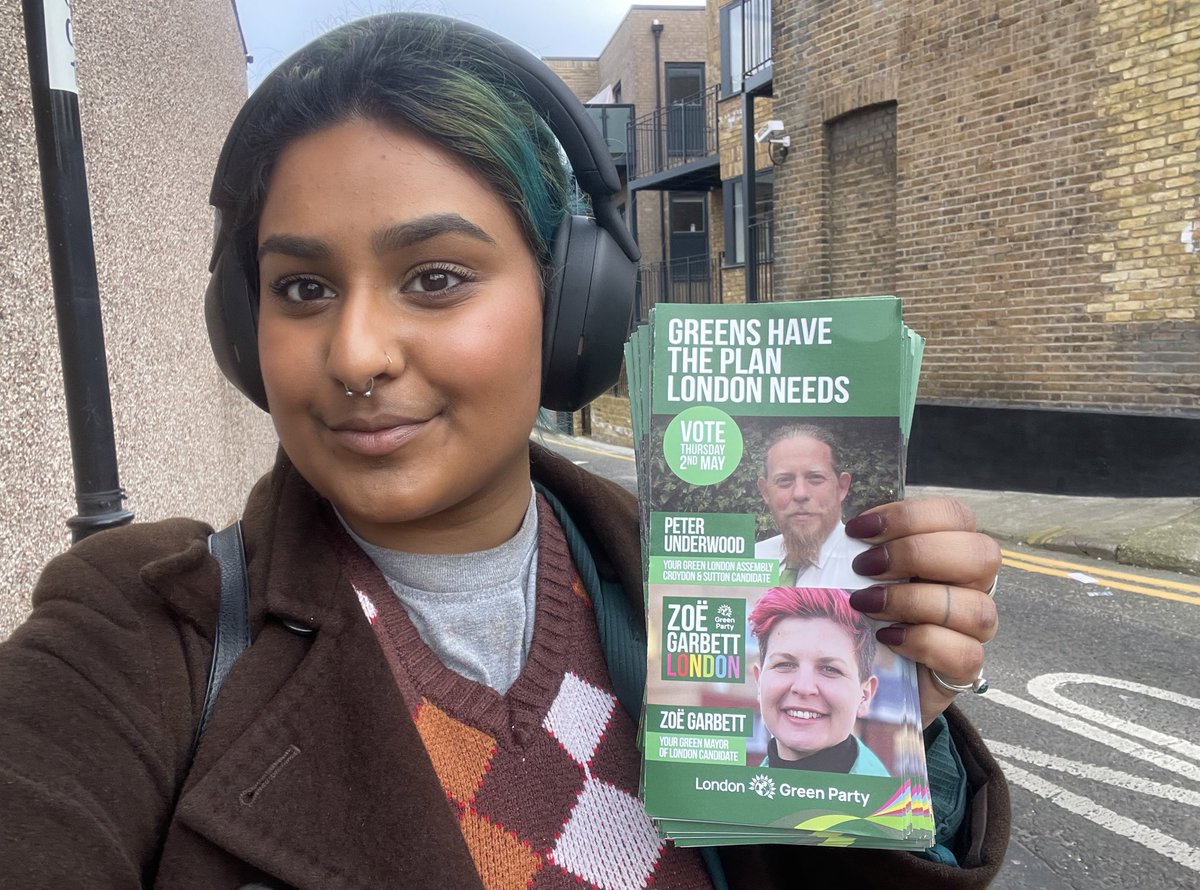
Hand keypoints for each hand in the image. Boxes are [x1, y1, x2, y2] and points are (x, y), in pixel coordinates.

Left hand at [844, 497, 999, 727]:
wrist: (882, 672)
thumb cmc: (869, 608)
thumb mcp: (864, 572)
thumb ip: (863, 545)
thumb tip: (840, 524)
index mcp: (953, 549)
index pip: (957, 515)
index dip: (909, 516)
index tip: (858, 530)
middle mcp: (974, 585)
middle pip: (981, 555)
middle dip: (916, 554)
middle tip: (865, 566)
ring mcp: (976, 629)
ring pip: (975, 607)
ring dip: (913, 601)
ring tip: (866, 603)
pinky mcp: (966, 667)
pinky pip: (965, 654)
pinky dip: (922, 642)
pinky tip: (887, 637)